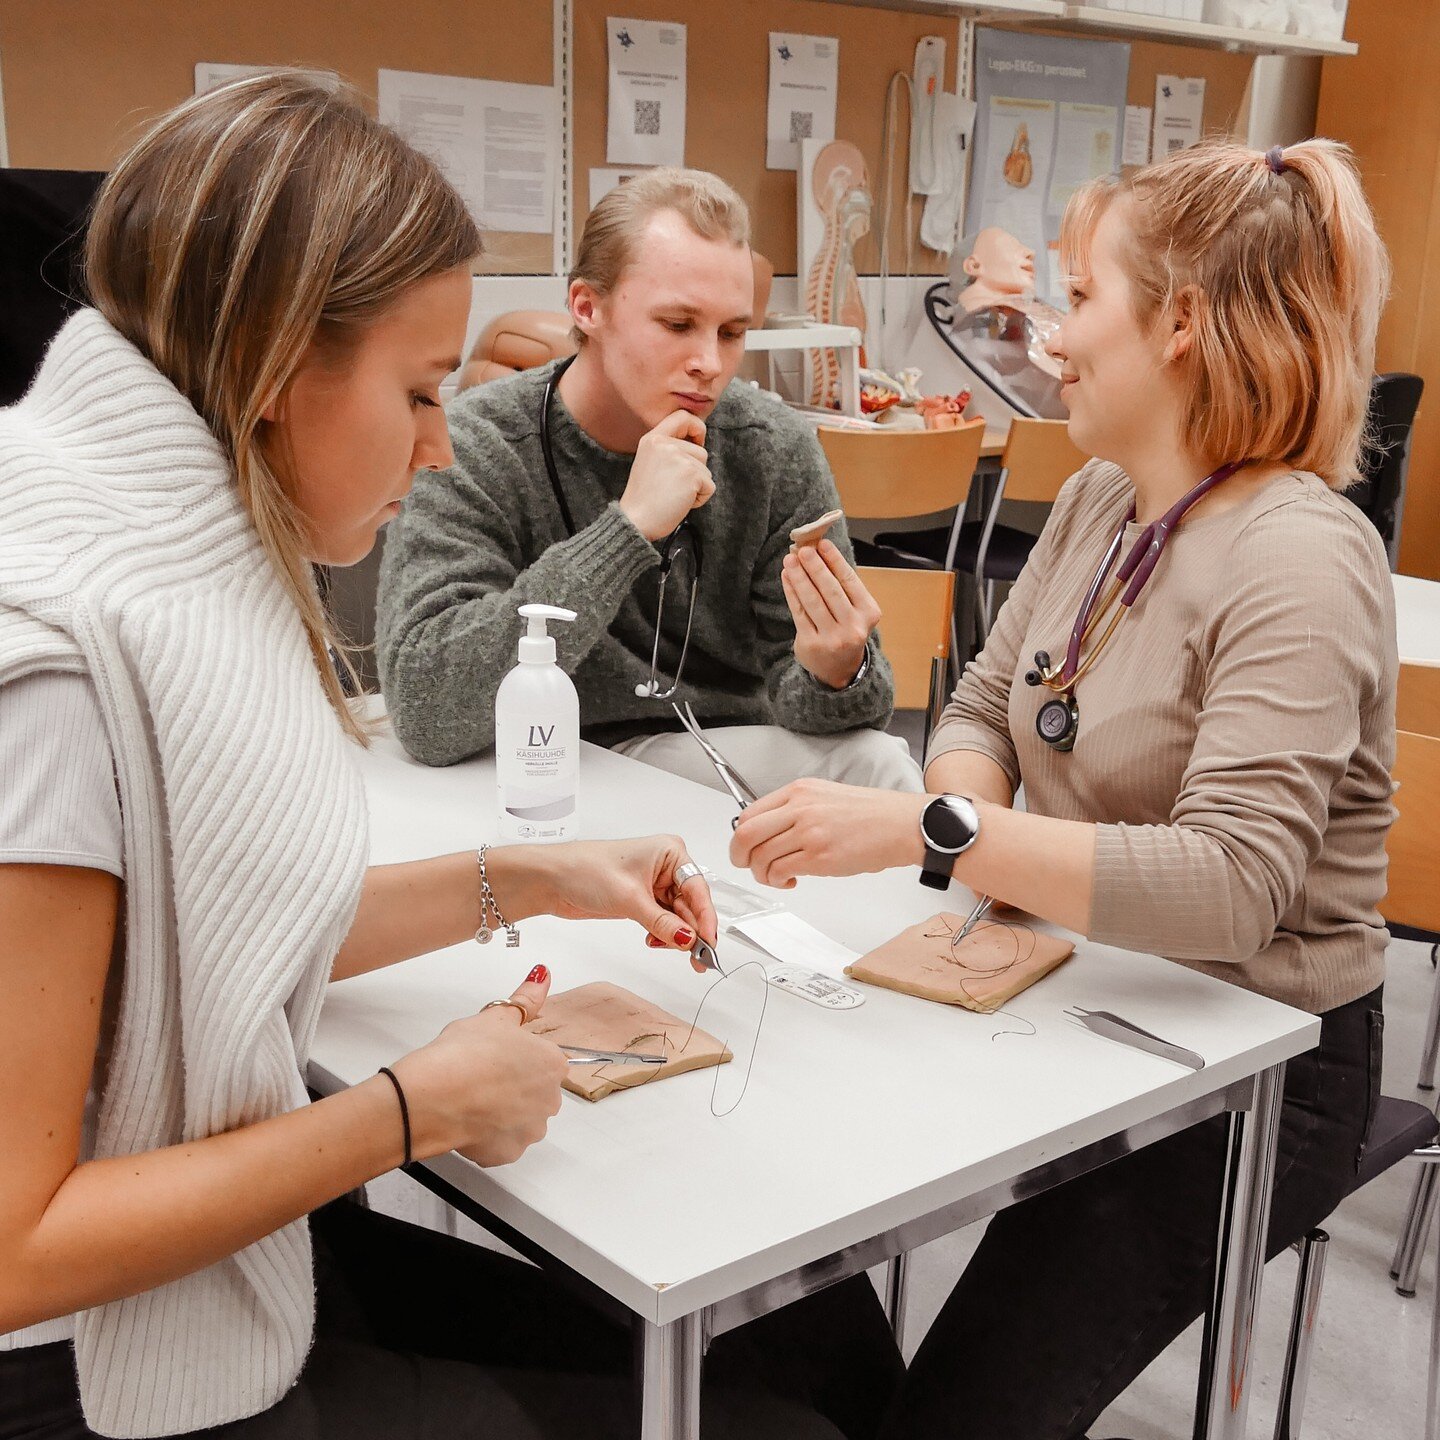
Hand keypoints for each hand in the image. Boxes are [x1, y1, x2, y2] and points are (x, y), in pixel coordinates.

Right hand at [392, 966, 564, 1166]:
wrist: (428, 1097)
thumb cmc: (460, 1058)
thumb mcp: (494, 1017)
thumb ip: (525, 999)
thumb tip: (541, 977)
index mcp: (551, 1064)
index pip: (542, 1058)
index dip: (515, 1056)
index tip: (496, 1055)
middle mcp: (549, 1100)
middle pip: (535, 1089)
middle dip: (513, 1084)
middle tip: (481, 1074)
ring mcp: (529, 1130)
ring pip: (520, 1117)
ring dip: (502, 1110)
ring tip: (472, 1096)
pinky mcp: (507, 1153)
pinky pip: (502, 1141)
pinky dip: (487, 1133)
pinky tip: (468, 1117)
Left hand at [543, 835, 718, 965]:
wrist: (551, 879)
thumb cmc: (584, 869)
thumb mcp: (629, 898)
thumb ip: (662, 922)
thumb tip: (688, 939)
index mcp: (669, 852)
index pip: (698, 888)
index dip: (705, 918)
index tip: (708, 942)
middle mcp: (665, 866)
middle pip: (691, 905)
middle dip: (691, 931)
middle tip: (696, 959)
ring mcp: (654, 884)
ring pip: (678, 917)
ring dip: (675, 936)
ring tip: (666, 947)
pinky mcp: (642, 900)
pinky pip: (663, 921)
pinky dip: (662, 935)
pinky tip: (655, 941)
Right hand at [618, 411, 714, 540]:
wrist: (636, 520)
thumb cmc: (644, 499)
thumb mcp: (650, 462)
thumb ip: (668, 449)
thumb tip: (697, 446)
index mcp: (652, 438)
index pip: (682, 416)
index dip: (696, 427)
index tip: (697, 443)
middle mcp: (664, 443)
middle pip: (701, 451)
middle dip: (696, 472)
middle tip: (674, 486)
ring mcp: (678, 457)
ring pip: (706, 469)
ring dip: (697, 486)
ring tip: (674, 494)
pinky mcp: (691, 474)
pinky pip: (710, 485)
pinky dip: (700, 498)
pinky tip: (681, 502)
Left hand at [729, 779, 926, 888]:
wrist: (901, 824)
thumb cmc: (871, 814)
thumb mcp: (825, 796)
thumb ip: (795, 809)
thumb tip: (768, 830)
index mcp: (799, 791)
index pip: (749, 812)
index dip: (740, 836)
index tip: (745, 847)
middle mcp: (800, 808)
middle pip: (746, 834)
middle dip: (739, 856)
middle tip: (747, 866)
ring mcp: (809, 832)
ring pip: (761, 857)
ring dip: (762, 873)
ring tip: (778, 876)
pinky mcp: (820, 857)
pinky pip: (781, 872)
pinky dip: (779, 881)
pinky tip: (792, 880)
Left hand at [782, 540, 880, 688]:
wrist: (840, 669)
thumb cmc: (847, 629)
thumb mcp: (854, 609)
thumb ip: (841, 585)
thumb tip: (820, 552)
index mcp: (868, 613)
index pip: (849, 581)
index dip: (835, 560)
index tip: (822, 543)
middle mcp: (853, 626)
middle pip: (830, 591)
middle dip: (815, 567)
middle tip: (803, 550)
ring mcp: (832, 638)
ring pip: (812, 601)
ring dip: (800, 577)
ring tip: (790, 560)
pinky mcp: (811, 644)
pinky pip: (799, 613)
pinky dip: (792, 593)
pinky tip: (787, 578)